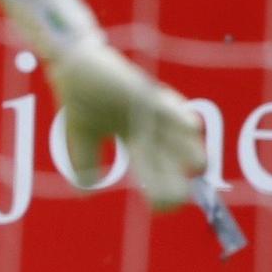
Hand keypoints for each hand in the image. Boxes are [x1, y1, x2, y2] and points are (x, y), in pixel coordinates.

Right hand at [49, 40, 204, 208]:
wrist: (72, 63)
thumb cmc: (80, 95)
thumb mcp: (81, 135)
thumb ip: (84, 161)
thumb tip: (84, 193)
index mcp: (135, 138)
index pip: (154, 170)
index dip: (160, 190)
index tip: (159, 208)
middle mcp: (149, 125)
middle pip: (170, 156)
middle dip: (176, 178)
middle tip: (183, 197)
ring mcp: (150, 108)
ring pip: (179, 132)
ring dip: (190, 148)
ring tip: (199, 166)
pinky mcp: (145, 90)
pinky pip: (168, 103)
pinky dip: (179, 114)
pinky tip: (191, 127)